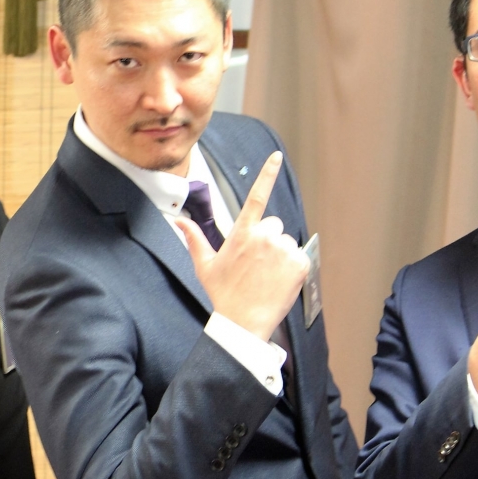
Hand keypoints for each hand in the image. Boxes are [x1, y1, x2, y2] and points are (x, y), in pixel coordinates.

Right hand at [177, 152, 308, 340]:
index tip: (276, 156)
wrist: (244, 321)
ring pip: (285, 242)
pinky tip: (278, 280)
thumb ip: (194, 238)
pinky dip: (292, 267)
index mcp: (242, 233)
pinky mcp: (299, 263)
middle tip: (255, 264)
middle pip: (272, 225)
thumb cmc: (224, 293)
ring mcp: (283, 249)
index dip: (266, 173)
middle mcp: (264, 236)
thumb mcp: (205, 265)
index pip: (256, 197)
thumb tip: (178, 221)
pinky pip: (299, 256)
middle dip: (266, 239)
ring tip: (266, 275)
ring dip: (279, 254)